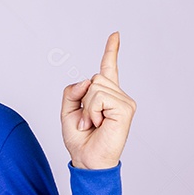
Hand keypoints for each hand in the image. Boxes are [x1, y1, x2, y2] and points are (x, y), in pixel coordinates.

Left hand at [60, 32, 136, 169]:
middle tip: (86, 120)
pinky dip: (92, 110)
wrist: (87, 160)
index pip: (108, 68)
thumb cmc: (80, 140)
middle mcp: (117, 96)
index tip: (115, 34)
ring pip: (96, 86)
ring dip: (86, 107)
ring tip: (92, 123)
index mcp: (104, 95)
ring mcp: (124, 101)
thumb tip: (89, 80)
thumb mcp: (67, 111)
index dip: (111, 51)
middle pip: (94, 78)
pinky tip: (98, 123)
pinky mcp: (126, 108)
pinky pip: (100, 96)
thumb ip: (72, 91)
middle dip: (82, 99)